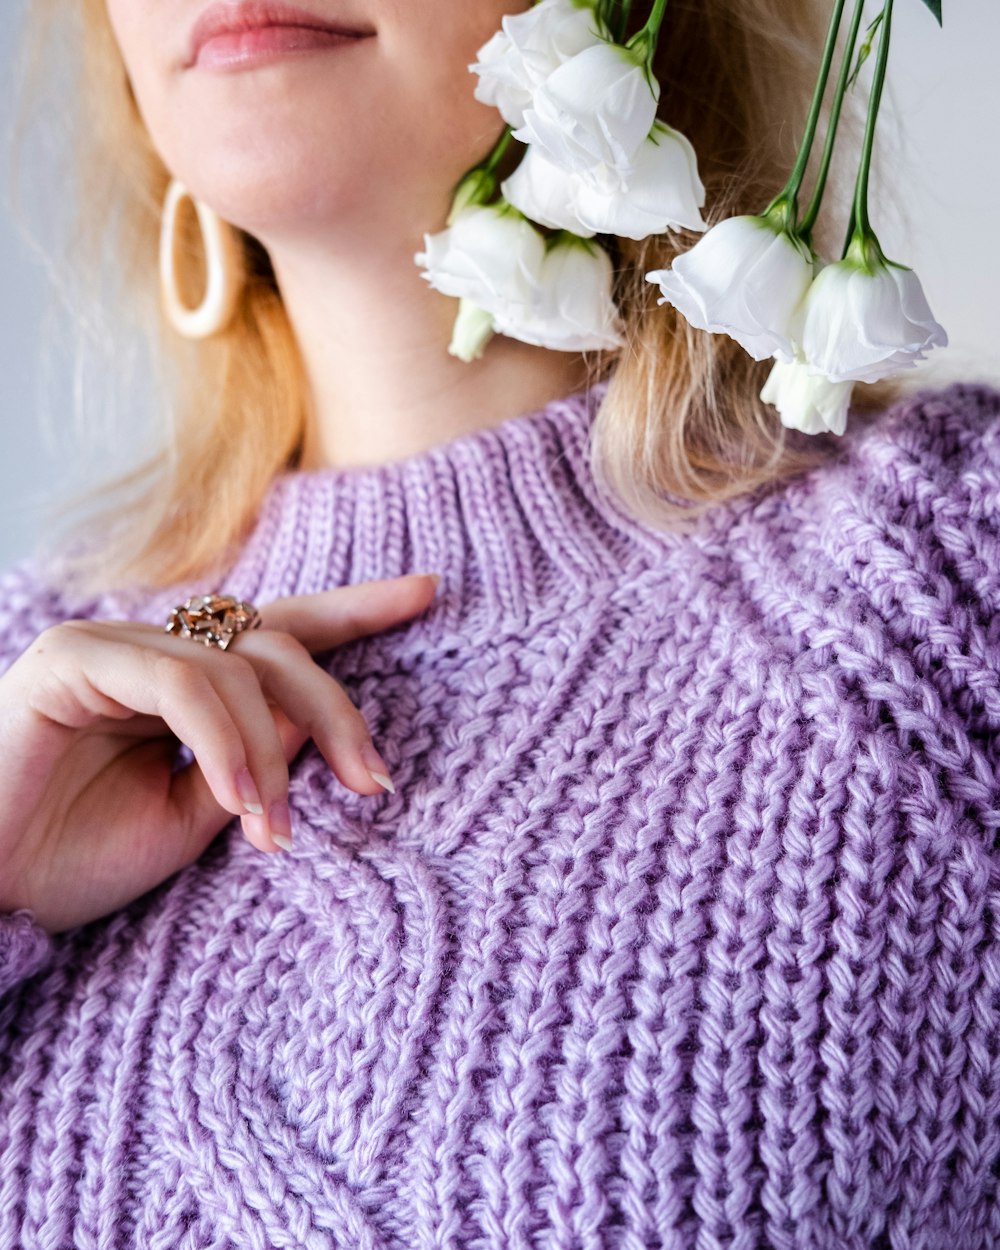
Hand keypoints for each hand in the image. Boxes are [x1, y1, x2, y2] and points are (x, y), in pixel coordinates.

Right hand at [0, 574, 438, 933]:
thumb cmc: (76, 865)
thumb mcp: (197, 820)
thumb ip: (259, 763)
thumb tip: (320, 720)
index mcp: (184, 683)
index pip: (281, 631)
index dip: (356, 609)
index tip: (429, 592)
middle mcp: (151, 649)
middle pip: (277, 645)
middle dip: (338, 709)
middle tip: (376, 782)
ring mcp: (110, 644)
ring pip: (236, 665)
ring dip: (272, 753)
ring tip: (277, 831)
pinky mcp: (71, 658)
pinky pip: (180, 683)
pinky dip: (224, 743)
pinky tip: (240, 803)